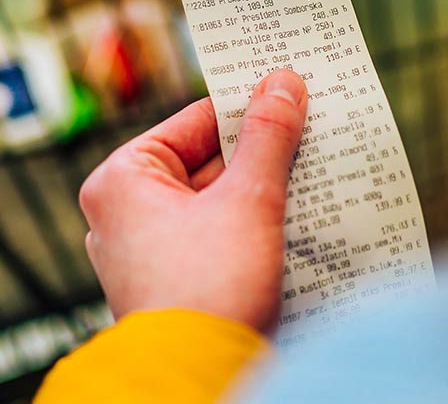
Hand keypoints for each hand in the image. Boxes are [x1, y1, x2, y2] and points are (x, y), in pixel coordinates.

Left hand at [79, 69, 306, 332]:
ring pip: (217, 194)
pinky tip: (297, 208)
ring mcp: (150, 246)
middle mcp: (128, 209)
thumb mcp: (248, 199)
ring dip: (263, 184)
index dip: (247, 104)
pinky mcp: (176, 274)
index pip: (196, 120)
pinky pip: (219, 227)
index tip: (288, 90)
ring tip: (312, 165)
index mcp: (123, 178)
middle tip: (309, 127)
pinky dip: (253, 217)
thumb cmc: (208, 291)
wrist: (201, 384)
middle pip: (209, 158)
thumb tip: (282, 83)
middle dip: (261, 149)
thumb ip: (268, 136)